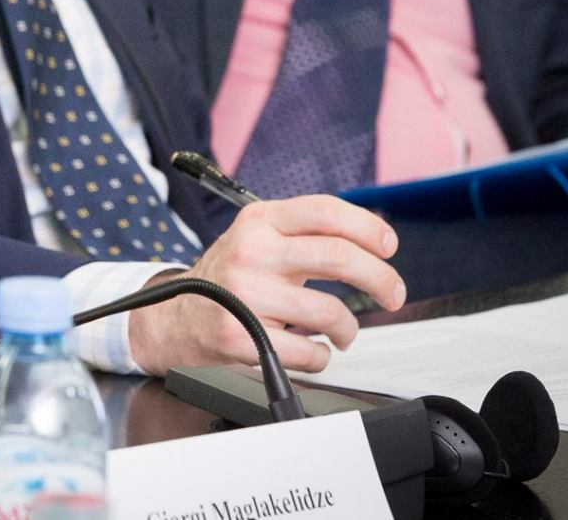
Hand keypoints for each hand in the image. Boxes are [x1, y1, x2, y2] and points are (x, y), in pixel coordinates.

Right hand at [125, 196, 405, 374]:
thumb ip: (303, 232)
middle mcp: (252, 252)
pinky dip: (322, 356)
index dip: (369, 228)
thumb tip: (371, 240)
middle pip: (340, 257)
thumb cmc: (227, 276)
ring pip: (331, 312)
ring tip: (343, 331)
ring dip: (348, 328)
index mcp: (259, 220)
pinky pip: (309, 352)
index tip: (388, 246)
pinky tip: (311, 349)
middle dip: (381, 279)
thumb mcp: (256, 236)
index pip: (327, 212)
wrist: (174, 316)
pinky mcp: (242, 337)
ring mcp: (246, 295)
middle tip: (393, 293)